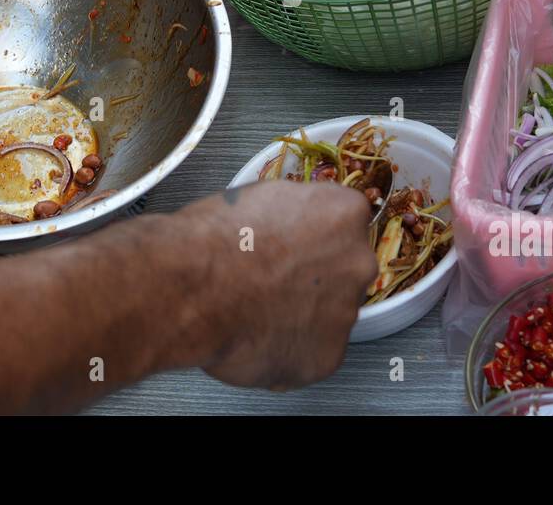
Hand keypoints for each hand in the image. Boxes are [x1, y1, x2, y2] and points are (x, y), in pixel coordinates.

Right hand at [178, 181, 375, 389]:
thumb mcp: (261, 195)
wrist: (195, 287)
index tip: (292, 246)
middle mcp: (357, 263)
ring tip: (256, 310)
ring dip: (300, 314)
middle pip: (343, 271)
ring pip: (328, 315)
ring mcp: (345, 313)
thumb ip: (295, 213)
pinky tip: (257, 336)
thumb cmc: (216, 240)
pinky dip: (288, 349)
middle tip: (272, 280)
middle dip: (313, 278)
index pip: (344, 224)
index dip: (311, 237)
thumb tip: (293, 225)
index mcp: (344, 214)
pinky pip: (311, 353)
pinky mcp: (327, 357)